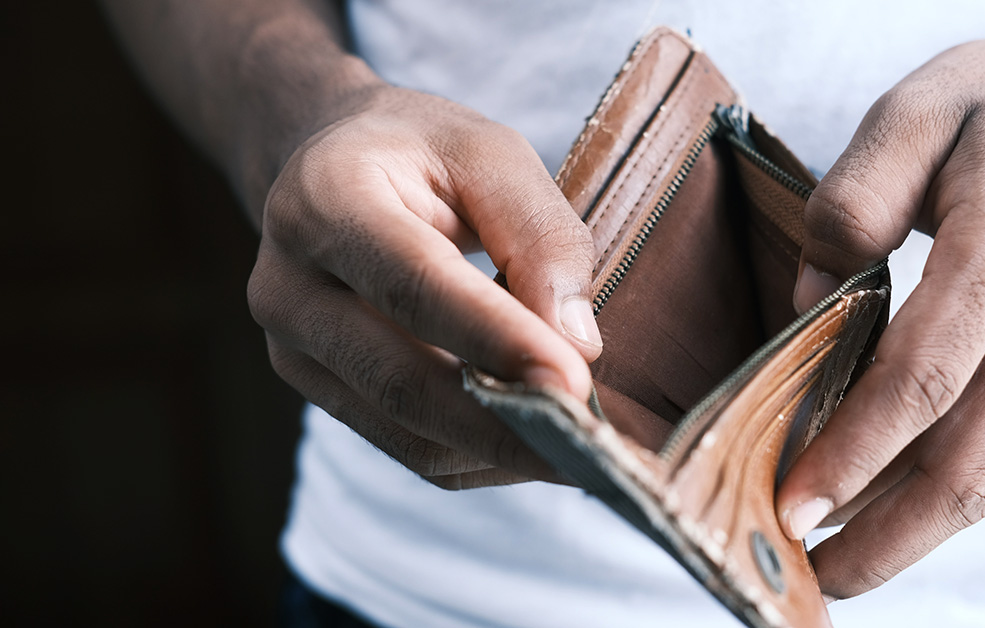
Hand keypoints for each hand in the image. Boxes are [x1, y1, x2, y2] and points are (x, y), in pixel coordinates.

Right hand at [248, 86, 602, 488]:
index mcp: (326, 199)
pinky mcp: (317, 391)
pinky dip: (479, 456)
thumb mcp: (492, 155)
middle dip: (505, 424)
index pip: (415, 285)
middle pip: (401, 380)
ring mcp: (293, 349)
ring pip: (406, 433)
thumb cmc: (421, 153)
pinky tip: (533, 440)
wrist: (330, 166)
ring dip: (500, 450)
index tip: (574, 384)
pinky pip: (408, 449)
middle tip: (592, 445)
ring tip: (579, 448)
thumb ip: (540, 236)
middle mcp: (289, 284)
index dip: (496, 340)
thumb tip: (577, 345)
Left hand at [776, 3, 984, 599]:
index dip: (857, 451)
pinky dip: (933, 480)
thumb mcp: (917, 109)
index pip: (926, 377)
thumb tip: (811, 300)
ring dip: (911, 529)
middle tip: (810, 577)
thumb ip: (854, 199)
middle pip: (970, 462)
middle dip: (888, 537)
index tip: (793, 503)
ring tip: (835, 560)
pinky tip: (876, 492)